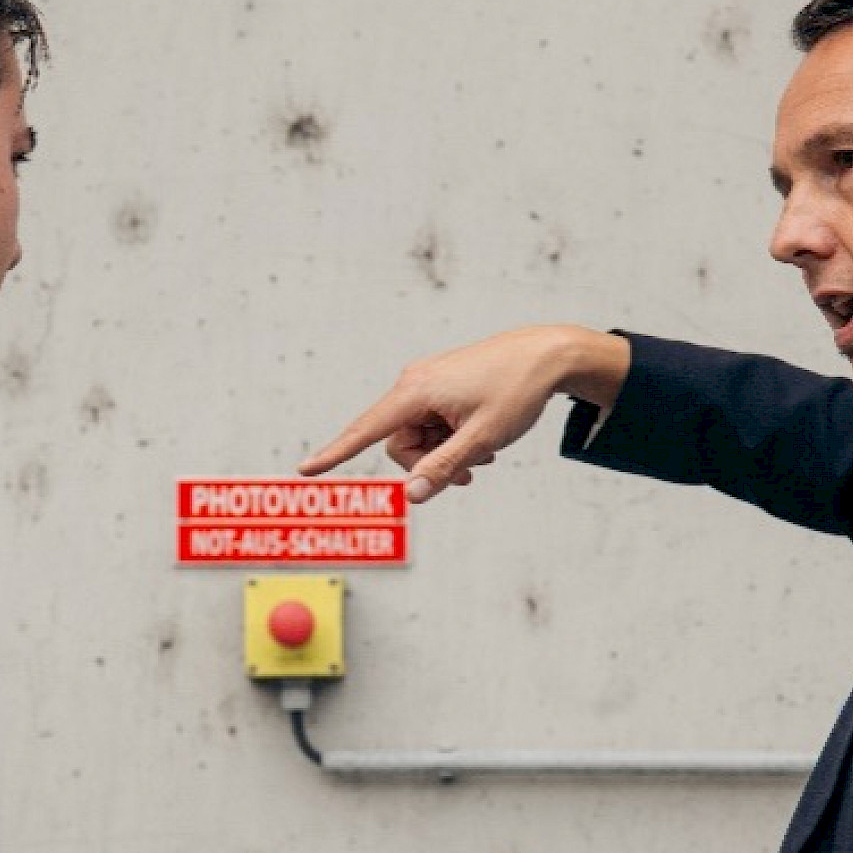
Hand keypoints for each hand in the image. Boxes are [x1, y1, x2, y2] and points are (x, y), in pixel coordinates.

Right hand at [297, 326, 628, 502]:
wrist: (547, 355)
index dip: (335, 453)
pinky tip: (480, 439)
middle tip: (471, 472)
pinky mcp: (439, 387)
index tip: (305, 470)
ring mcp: (426, 384)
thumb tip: (410, 496)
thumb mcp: (482, 438)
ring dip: (446, 454)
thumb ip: (443, 468)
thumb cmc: (516, 392)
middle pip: (400, 444)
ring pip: (418, 439)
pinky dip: (452, 440)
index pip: (365, 430)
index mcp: (416, 391)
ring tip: (483, 453)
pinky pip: (432, 426)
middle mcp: (413, 384)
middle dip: (429, 464)